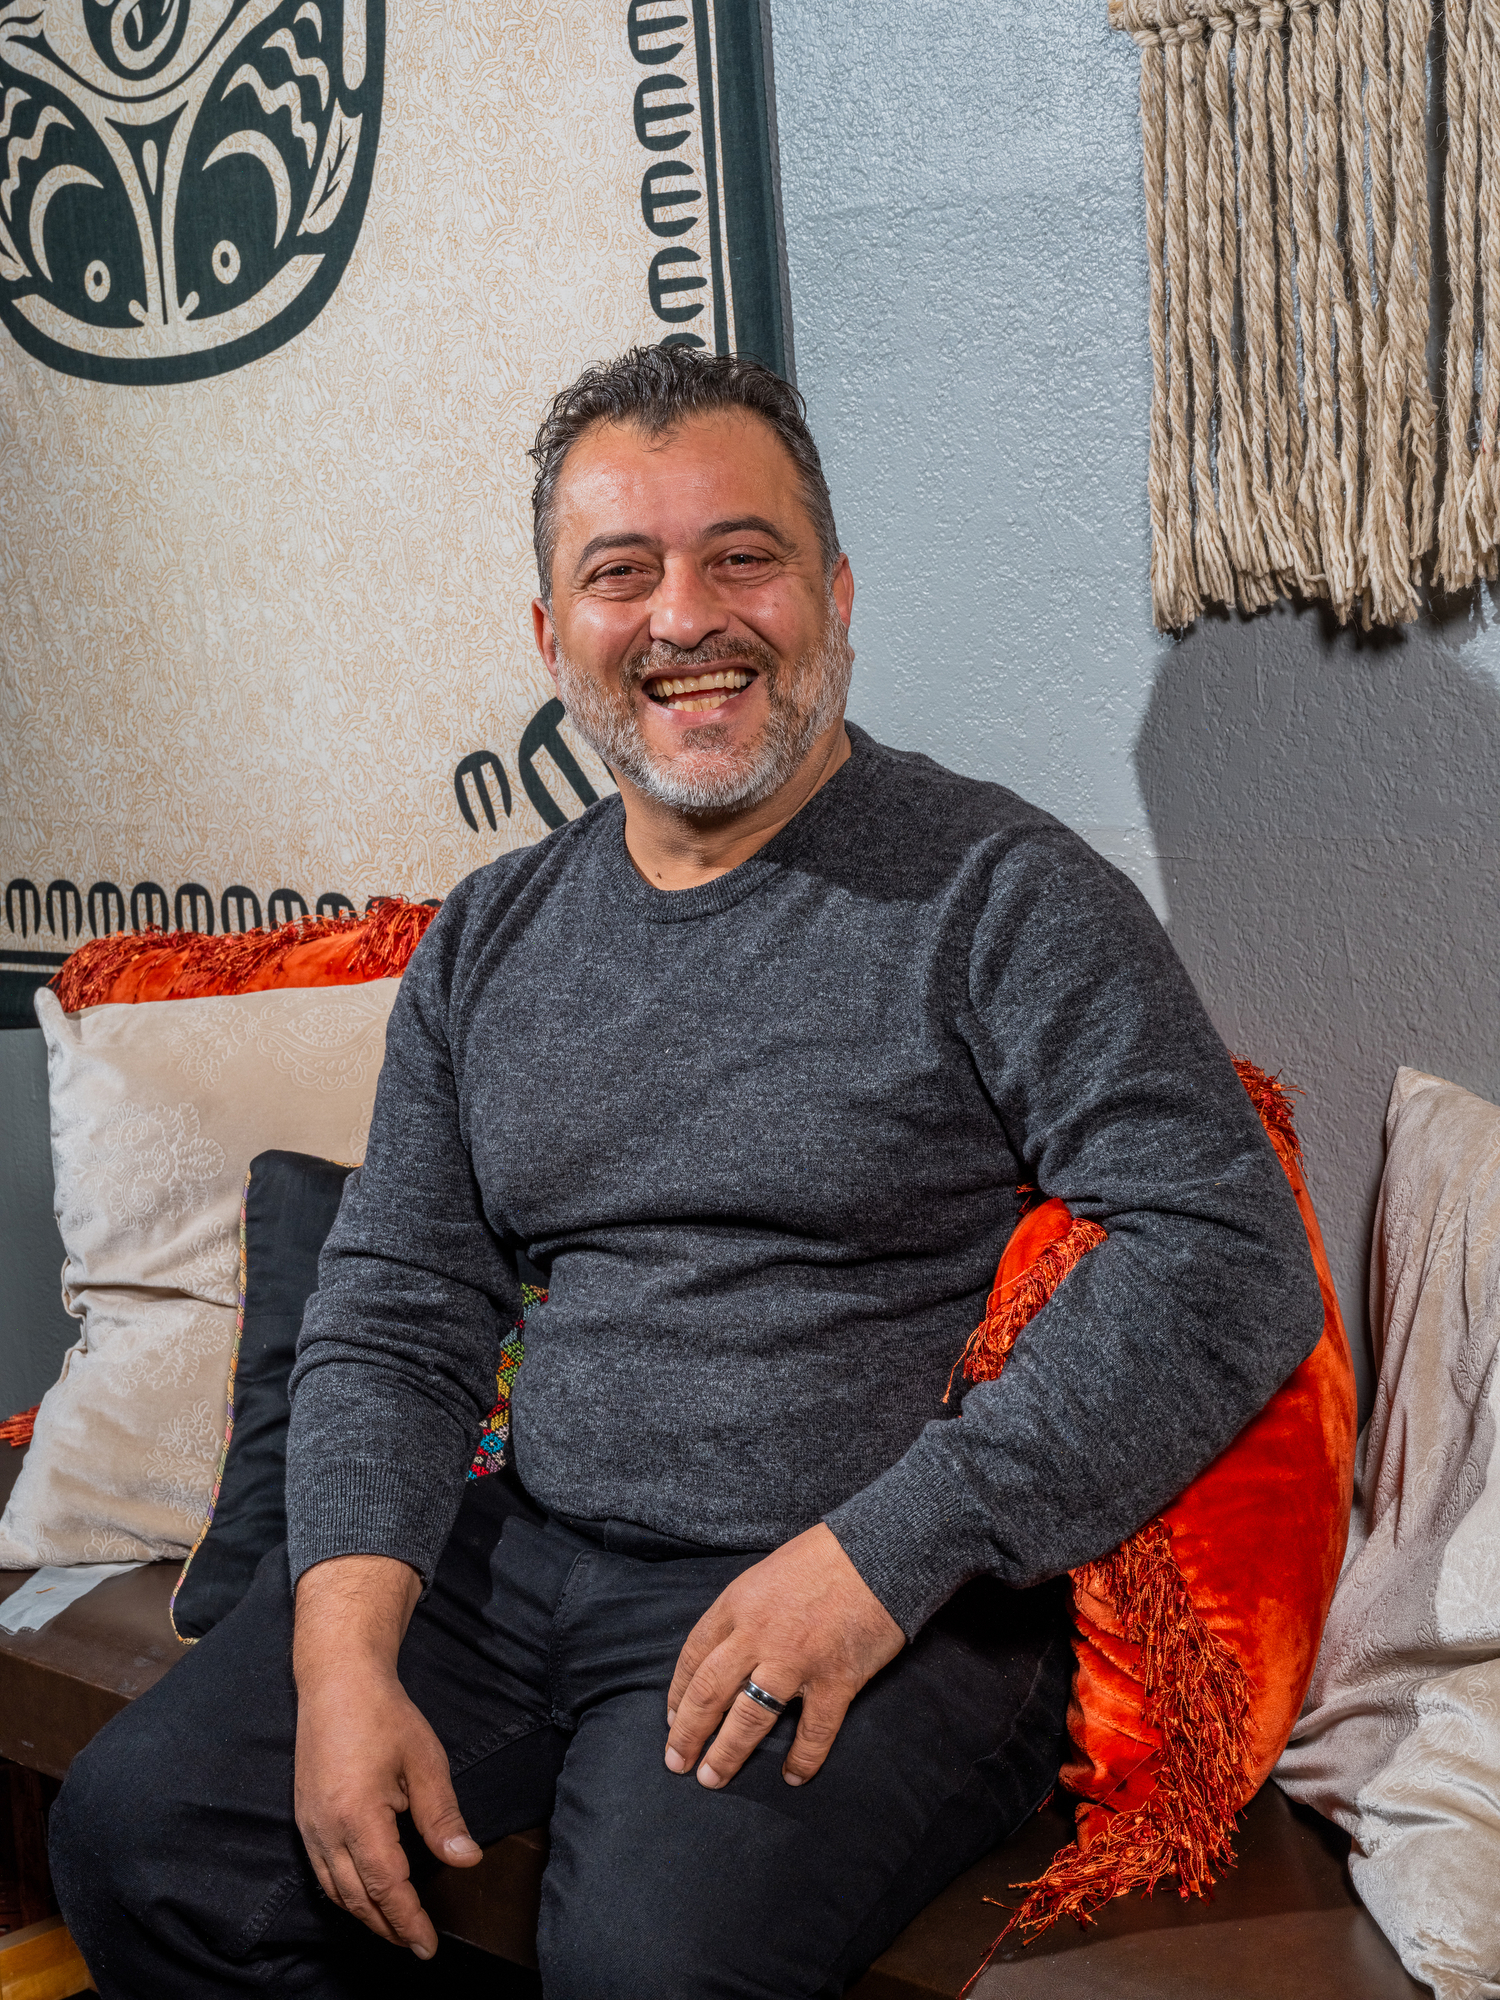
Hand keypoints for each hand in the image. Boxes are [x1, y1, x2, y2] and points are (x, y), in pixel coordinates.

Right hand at [293, 1555, 480, 1957]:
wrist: (337, 1681)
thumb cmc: (385, 1715)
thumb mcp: (425, 1761)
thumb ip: (442, 1817)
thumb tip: (466, 1860)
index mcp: (358, 1816)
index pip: (385, 1886)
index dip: (407, 1921)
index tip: (428, 1945)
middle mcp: (326, 1830)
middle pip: (357, 1898)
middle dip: (387, 1927)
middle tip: (416, 1944)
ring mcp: (309, 1827)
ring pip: (335, 1891)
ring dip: (365, 1915)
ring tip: (396, 1928)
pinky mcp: (303, 1819)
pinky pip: (322, 1873)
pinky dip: (345, 1894)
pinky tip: (365, 1895)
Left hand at [664, 1523, 903, 1790]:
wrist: (880, 1551)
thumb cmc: (823, 1557)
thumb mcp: (765, 1574)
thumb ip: (744, 1613)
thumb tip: (727, 1652)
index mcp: (737, 1604)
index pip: (694, 1657)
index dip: (678, 1694)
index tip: (672, 1719)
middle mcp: (758, 1635)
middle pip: (710, 1693)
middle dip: (688, 1734)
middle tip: (676, 1763)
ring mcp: (796, 1660)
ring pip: (750, 1719)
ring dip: (726, 1754)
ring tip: (712, 1779)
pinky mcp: (835, 1680)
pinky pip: (813, 1732)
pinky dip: (802, 1760)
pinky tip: (792, 1777)